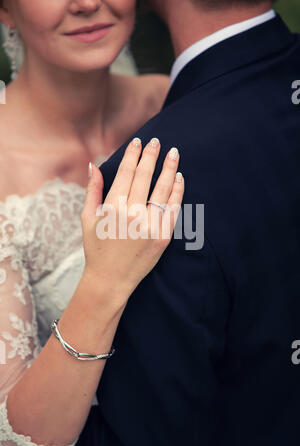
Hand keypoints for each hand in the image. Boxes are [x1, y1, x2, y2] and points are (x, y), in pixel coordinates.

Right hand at [81, 137, 183, 299]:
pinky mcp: (163, 236)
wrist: (111, 279)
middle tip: (157, 141)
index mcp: (112, 207)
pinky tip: (179, 178)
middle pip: (145, 176)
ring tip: (174, 153)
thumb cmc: (97, 248)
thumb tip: (94, 164)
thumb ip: (93, 190)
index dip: (133, 155)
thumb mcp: (88, 218)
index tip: (139, 141)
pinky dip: (177, 191)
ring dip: (169, 168)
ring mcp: (150, 225)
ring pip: (163, 189)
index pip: (126, 173)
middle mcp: (132, 214)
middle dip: (151, 155)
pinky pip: (173, 208)